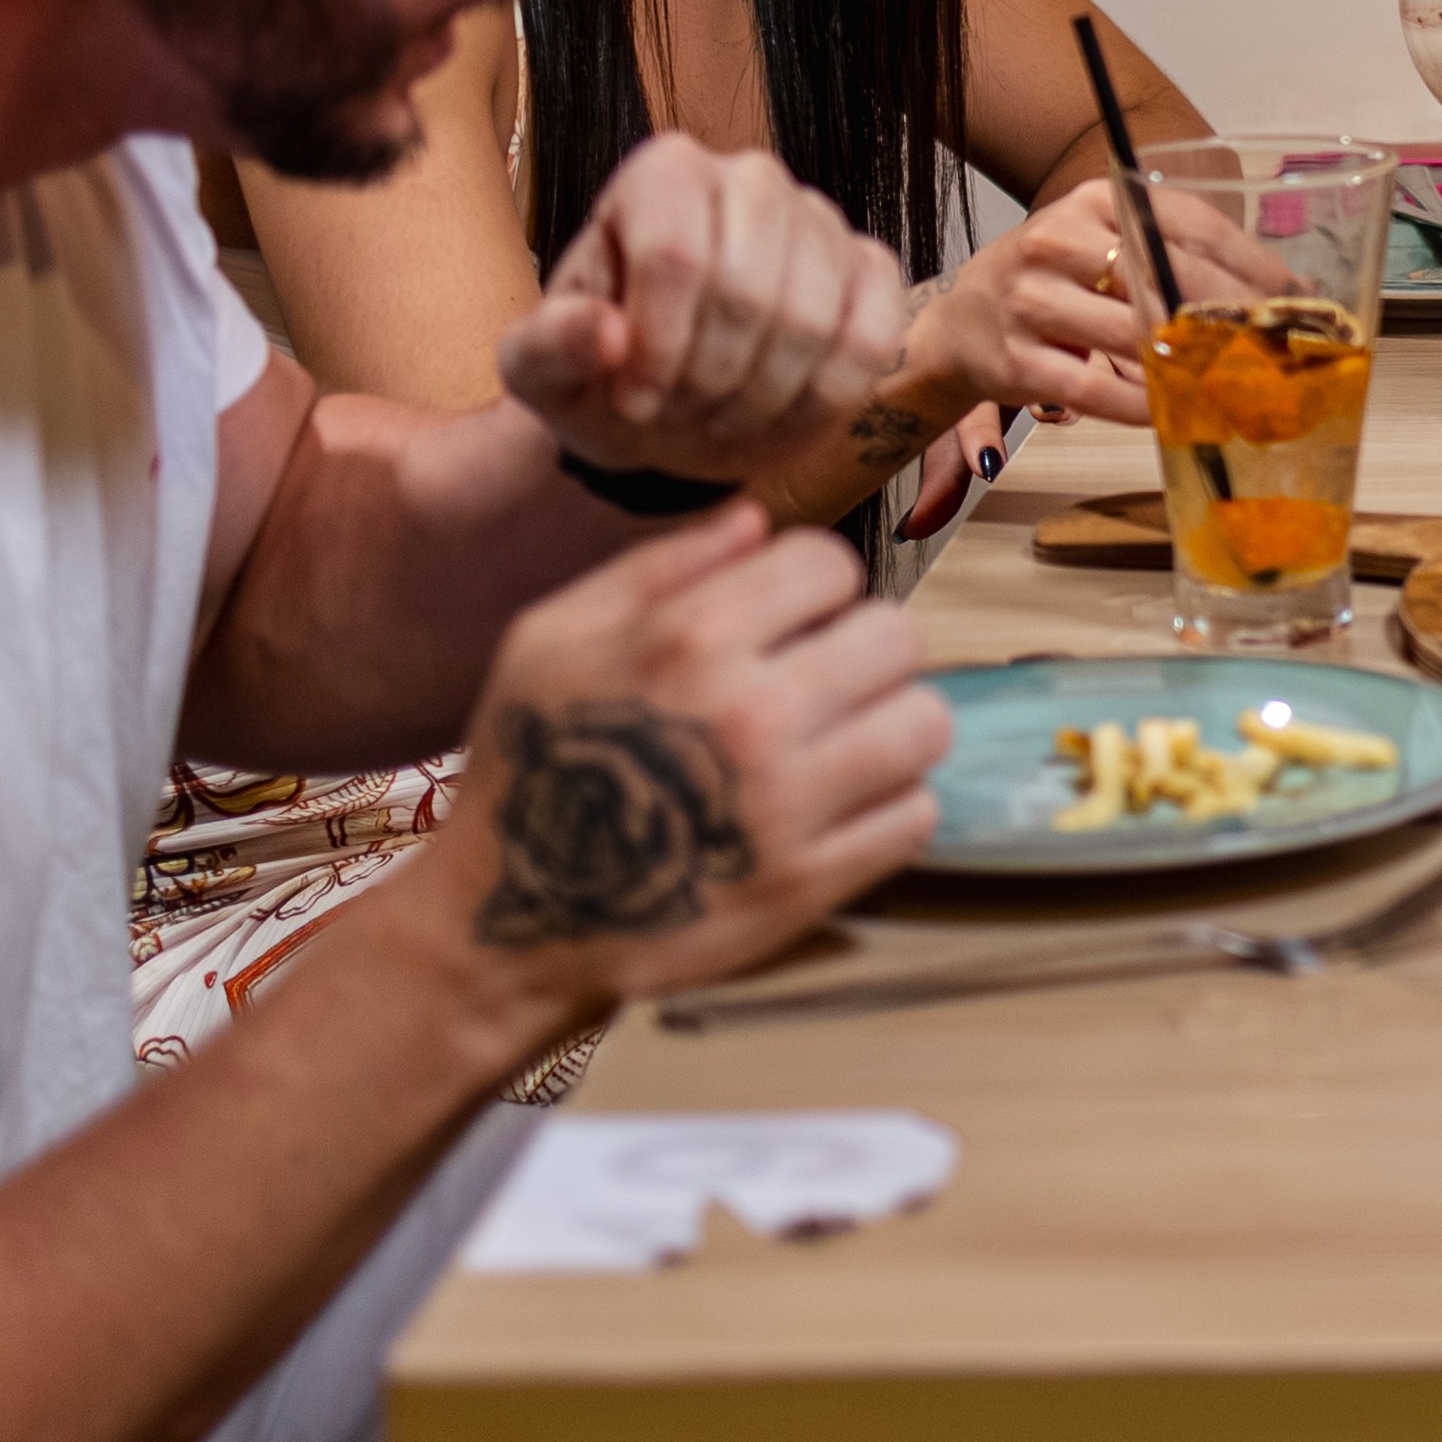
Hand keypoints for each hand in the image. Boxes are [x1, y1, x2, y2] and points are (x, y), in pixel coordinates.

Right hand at [422, 513, 947, 1015]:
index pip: (829, 565)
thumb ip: (659, 567)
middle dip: (863, 646)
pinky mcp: (812, 883)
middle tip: (824, 677)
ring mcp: (788, 806)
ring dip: (891, 722)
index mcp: (688, 641)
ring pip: (925, 722)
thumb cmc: (534, 762)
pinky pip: (915, 813)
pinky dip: (888, 802)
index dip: (814, 584)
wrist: (516, 920)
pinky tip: (838, 802)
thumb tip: (757, 520)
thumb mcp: (552, 635)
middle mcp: (750, 716)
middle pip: (895, 637)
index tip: (792, 616)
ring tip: (842, 737)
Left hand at [499, 134, 908, 482]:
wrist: (669, 406)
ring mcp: (820, 221)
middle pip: (748, 290)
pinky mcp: (871, 271)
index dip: (659, 346)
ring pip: (813, 321)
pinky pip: (872, 338)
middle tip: (680, 410)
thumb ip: (549, 347)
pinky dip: (824, 396)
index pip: (676, 255)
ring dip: (763, 396)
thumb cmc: (601, 374)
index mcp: (662, 176)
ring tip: (722, 412)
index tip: (635, 400)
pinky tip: (783, 410)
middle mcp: (749, 178)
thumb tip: (603, 333)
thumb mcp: (542, 373)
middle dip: (711, 378)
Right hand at [951, 178, 1274, 427]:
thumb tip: (1276, 288)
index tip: (1293, 290)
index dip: (1249, 260)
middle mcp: (1058, 242)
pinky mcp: (1017, 361)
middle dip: (1231, 316)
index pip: (1187, 222)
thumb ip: (1170, 256)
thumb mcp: (1101, 246)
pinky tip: (1175, 410)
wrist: (956, 326)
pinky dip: (1143, 405)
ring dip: (1192, 365)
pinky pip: (1096, 390)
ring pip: (1134, 337)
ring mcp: (1032, 301)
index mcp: (1091, 202)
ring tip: (1238, 381)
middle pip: (1168, 279)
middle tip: (1275, 344)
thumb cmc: (1050, 284)